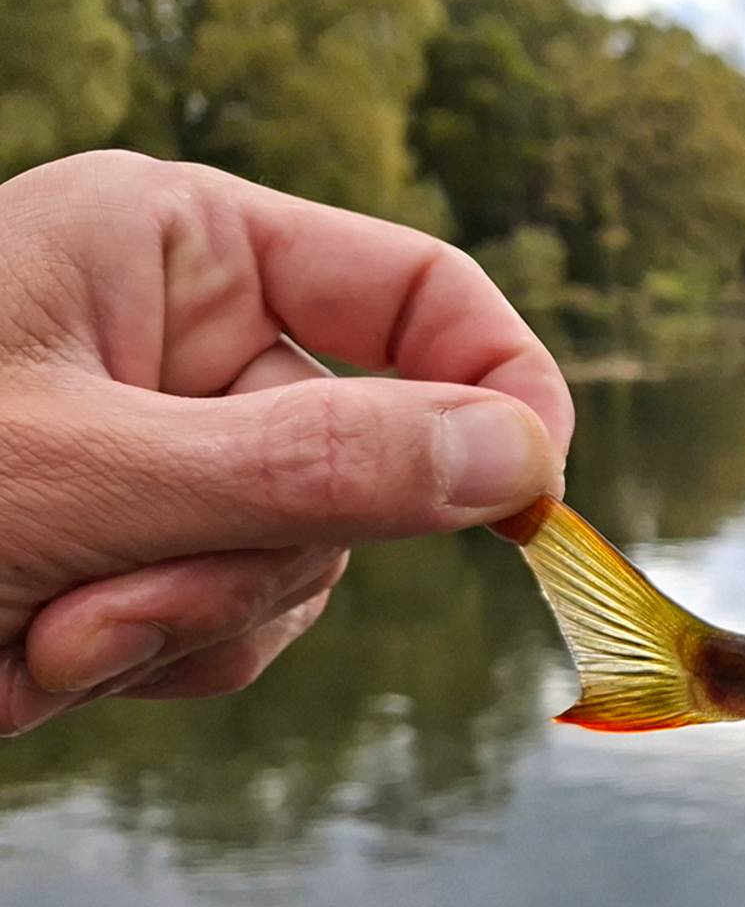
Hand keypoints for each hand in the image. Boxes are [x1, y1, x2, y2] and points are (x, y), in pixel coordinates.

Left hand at [0, 151, 572, 734]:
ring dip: (190, 625)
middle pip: (371, 454)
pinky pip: (236, 619)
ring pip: (308, 561)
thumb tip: (526, 459)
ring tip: (40, 637)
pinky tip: (31, 660)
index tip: (533, 506)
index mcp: (170, 246)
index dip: (500, 390)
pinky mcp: (133, 544)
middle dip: (253, 561)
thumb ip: (318, 467)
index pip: (422, 292)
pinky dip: (150, 658)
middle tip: (118, 605)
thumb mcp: (85, 481)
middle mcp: (177, 338)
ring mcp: (160, 447)